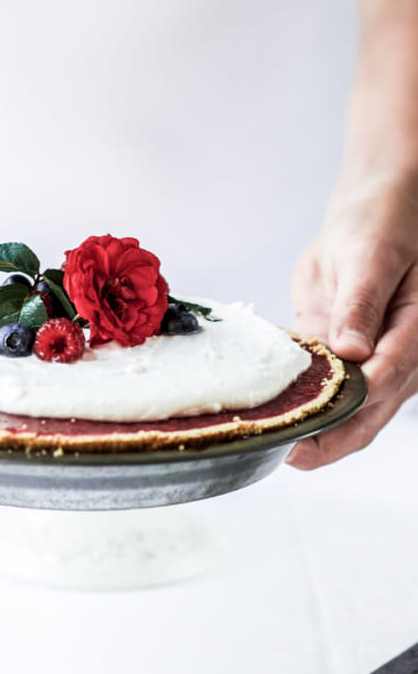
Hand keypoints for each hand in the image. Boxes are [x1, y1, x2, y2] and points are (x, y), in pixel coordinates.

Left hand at [289, 179, 417, 468]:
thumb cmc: (380, 227)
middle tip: (291, 454)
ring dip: (314, 431)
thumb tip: (354, 350)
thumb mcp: (371, 256)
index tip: (318, 424)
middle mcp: (398, 357)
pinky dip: (301, 406)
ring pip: (348, 413)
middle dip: (332, 439)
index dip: (353, 405)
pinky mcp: (343, 360)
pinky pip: (324, 391)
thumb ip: (361, 303)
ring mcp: (370, 364)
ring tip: (273, 443)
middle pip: (370, 413)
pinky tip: (271, 418)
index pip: (387, 377)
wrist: (369, 219)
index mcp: (416, 331)